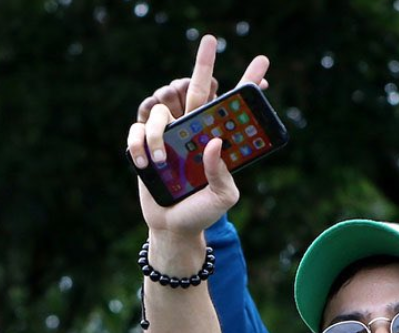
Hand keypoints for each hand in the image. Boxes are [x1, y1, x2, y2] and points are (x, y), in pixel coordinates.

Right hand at [126, 36, 268, 236]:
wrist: (172, 228)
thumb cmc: (201, 212)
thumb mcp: (223, 197)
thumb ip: (222, 173)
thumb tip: (215, 142)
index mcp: (214, 140)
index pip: (230, 107)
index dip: (247, 85)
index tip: (262, 65)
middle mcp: (191, 131)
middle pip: (196, 88)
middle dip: (204, 62)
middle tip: (211, 38)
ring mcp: (166, 136)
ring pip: (160, 110)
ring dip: (159, 135)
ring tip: (161, 163)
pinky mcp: (142, 146)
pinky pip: (136, 130)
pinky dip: (139, 145)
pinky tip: (145, 165)